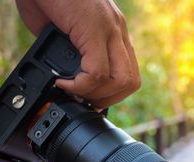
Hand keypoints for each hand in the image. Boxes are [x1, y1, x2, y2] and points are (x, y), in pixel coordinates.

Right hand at [15, 0, 140, 108]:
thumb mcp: (64, 30)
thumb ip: (71, 52)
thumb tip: (65, 76)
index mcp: (113, 31)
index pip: (128, 73)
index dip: (110, 93)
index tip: (88, 98)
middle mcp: (117, 30)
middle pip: (131, 81)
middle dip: (107, 100)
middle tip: (83, 101)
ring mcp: (109, 29)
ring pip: (121, 80)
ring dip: (95, 95)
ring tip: (72, 92)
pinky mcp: (94, 29)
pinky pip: (97, 72)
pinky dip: (79, 85)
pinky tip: (61, 82)